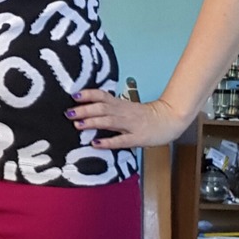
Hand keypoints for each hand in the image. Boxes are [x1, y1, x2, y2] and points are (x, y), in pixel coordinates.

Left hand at [64, 89, 187, 148]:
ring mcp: (131, 125)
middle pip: (103, 108)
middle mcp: (124, 112)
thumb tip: (89, 108)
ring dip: (93, 122)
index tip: (74, 95)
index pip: (103, 95)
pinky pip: (121, 140)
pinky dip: (108, 142)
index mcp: (121, 104)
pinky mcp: (137, 138)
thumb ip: (111, 108)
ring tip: (78, 124)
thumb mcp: (127, 108)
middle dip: (85, 109)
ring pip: (109, 121)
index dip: (89, 94)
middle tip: (69, 112)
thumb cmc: (145, 116)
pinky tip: (95, 144)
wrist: (170, 120)